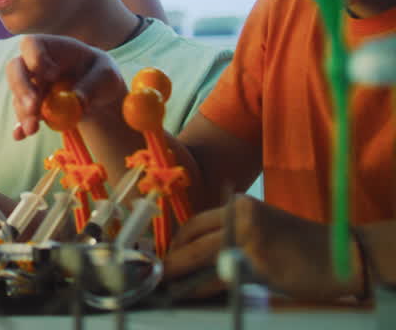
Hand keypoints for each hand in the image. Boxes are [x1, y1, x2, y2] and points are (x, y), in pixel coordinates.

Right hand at [6, 35, 125, 139]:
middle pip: (15, 68)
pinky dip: (21, 125)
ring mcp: (32, 85)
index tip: (52, 75)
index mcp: (52, 47)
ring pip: (18, 95)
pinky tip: (20, 135)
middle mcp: (35, 64)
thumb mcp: (107, 75)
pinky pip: (22, 114)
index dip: (35, 58)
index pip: (31, 44)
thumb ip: (92, 84)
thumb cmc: (102, 75)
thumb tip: (77, 100)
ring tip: (33, 129)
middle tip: (33, 108)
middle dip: (22, 88)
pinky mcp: (33, 105)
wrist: (100, 95)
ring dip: (24, 112)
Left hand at [165, 194, 364, 300]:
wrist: (341, 255)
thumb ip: (230, 235)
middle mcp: (240, 215)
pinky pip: (219, 278)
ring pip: (200, 256)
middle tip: (159, 274)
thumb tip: (194, 256)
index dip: (176, 242)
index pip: (195, 223)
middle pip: (193, 239)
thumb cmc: (300, 246)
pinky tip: (192, 295)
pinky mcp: (257, 262)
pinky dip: (202, 288)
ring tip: (168, 285)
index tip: (166, 257)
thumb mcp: (261, 229)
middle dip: (172, 259)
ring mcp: (248, 237)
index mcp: (239, 205)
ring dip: (180, 273)